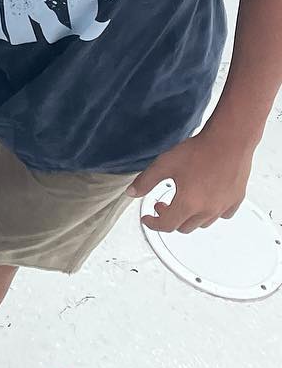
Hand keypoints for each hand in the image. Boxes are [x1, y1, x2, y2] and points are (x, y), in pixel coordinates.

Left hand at [130, 127, 255, 231]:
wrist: (228, 140)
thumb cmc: (199, 151)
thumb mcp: (164, 164)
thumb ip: (146, 181)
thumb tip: (131, 193)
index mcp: (188, 204)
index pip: (166, 225)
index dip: (153, 223)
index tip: (148, 218)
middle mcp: (207, 210)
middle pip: (183, 227)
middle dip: (169, 218)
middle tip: (162, 204)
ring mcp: (223, 206)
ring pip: (202, 224)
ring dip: (189, 218)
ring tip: (182, 201)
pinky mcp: (236, 200)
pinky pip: (222, 215)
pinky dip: (211, 213)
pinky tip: (206, 201)